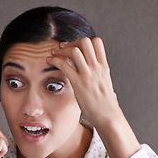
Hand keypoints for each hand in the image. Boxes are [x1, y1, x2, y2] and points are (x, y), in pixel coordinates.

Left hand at [47, 38, 140, 157]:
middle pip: (85, 42)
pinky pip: (65, 65)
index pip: (97, 42)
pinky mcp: (79, 83)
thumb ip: (101, 80)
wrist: (108, 116)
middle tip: (62, 49)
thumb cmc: (106, 106)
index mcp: (104, 67)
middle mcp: (97, 67)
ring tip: (54, 54)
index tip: (74, 47)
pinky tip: (50, 61)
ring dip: (62, 50)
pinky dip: (55, 60)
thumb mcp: (106, 87)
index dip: (84, 42)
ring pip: (75, 50)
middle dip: (72, 42)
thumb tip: (103, 85)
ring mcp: (88, 74)